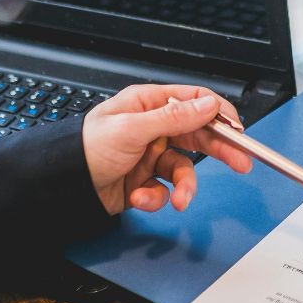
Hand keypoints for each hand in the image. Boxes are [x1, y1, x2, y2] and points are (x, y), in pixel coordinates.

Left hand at [82, 84, 254, 213]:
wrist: (61, 185)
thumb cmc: (86, 148)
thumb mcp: (133, 128)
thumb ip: (175, 118)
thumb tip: (208, 106)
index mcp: (149, 104)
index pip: (195, 102)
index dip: (219, 115)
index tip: (238, 131)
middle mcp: (153, 128)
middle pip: (198, 136)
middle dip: (219, 151)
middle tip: (242, 162)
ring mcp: (150, 155)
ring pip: (184, 169)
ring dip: (183, 187)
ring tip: (178, 200)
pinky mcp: (144, 181)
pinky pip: (165, 190)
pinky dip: (157, 197)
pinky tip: (140, 197)